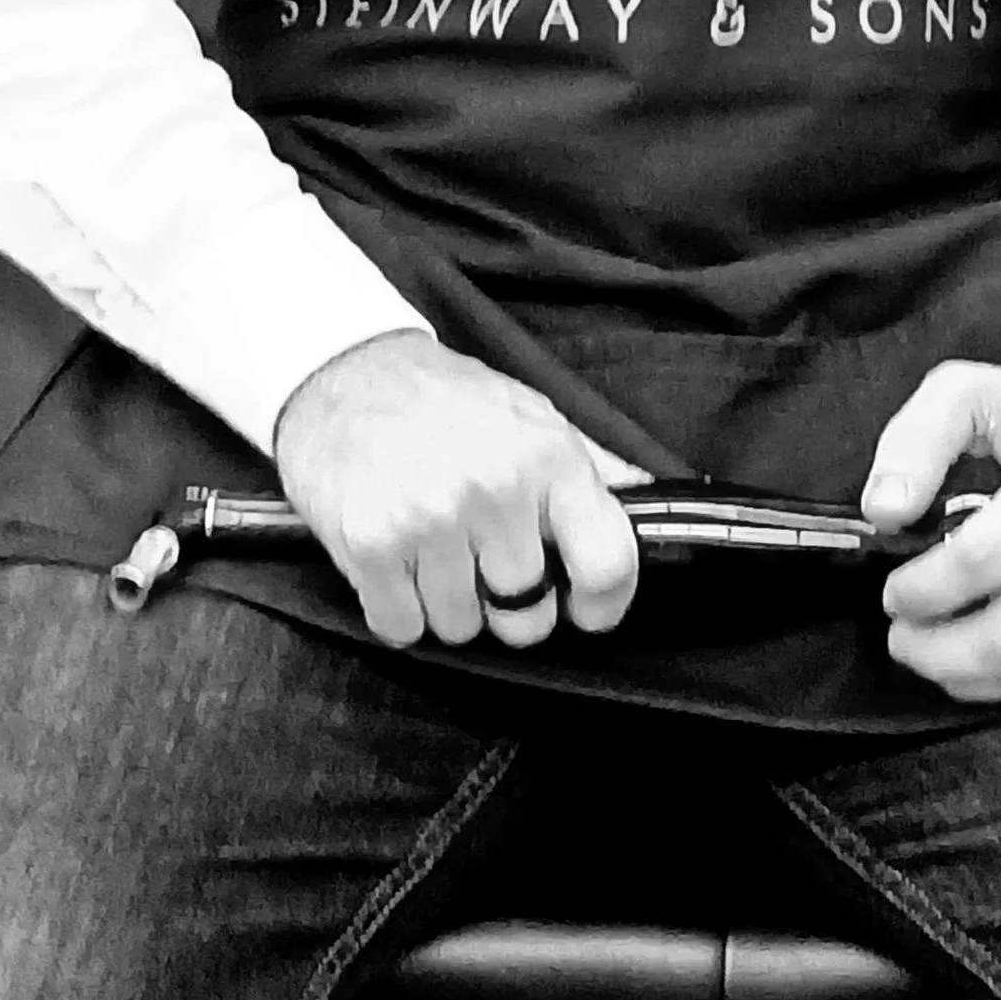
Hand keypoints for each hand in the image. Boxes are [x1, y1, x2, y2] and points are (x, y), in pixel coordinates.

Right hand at [272, 332, 645, 653]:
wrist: (345, 371)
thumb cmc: (446, 400)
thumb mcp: (530, 414)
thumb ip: (592, 467)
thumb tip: (655, 504)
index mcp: (548, 457)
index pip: (608, 562)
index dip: (603, 603)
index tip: (584, 608)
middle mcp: (495, 490)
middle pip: (527, 616)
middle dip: (508, 604)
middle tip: (483, 561)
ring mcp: (430, 520)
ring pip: (461, 628)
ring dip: (447, 604)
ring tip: (432, 548)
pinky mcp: (370, 545)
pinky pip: (402, 628)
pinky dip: (398, 608)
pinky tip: (396, 559)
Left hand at [862, 364, 1000, 702]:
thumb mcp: (970, 393)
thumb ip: (914, 442)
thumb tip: (883, 511)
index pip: (984, 557)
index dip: (924, 588)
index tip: (894, 592)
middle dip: (940, 652)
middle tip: (902, 638)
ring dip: (969, 675)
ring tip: (930, 653)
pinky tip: (979, 656)